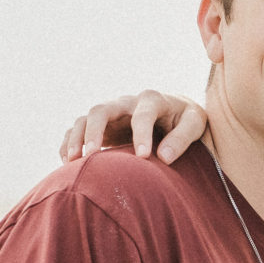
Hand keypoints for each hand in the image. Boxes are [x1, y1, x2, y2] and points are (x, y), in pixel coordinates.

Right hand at [59, 91, 210, 164]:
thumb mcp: (195, 123)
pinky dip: (70, 142)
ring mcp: (112, 114)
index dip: (142, 134)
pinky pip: (78, 130)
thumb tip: (163, 158)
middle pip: (102, 110)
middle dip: (94, 130)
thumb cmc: (186, 119)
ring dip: (76, 138)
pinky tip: (68, 162)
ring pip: (85, 119)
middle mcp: (127, 103)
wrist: (175, 113)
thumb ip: (182, 138)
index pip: (143, 114)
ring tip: (73, 160)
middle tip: (91, 154)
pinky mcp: (103, 126)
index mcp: (153, 100)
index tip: (143, 157)